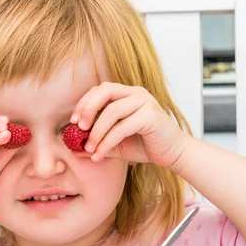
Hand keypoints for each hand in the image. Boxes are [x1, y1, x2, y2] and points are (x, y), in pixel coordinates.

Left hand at [70, 82, 187, 167]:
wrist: (173, 154)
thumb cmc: (145, 146)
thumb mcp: (115, 144)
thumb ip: (96, 143)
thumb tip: (73, 150)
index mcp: (127, 94)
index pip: (100, 89)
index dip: (84, 103)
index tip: (73, 122)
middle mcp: (136, 93)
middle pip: (105, 90)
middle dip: (88, 108)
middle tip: (78, 129)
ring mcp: (145, 102)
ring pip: (112, 111)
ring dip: (96, 132)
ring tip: (88, 149)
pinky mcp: (151, 116)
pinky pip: (122, 127)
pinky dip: (107, 142)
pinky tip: (99, 155)